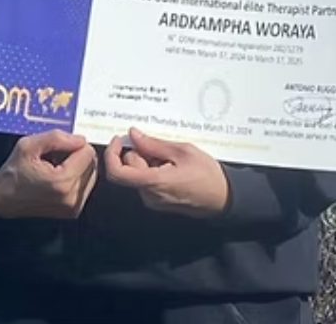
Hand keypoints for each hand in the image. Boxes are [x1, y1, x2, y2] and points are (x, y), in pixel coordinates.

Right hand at [0, 130, 97, 219]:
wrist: (2, 201)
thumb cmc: (13, 172)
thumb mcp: (28, 145)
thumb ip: (56, 138)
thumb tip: (81, 139)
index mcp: (63, 181)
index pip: (88, 152)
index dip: (73, 145)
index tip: (57, 149)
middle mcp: (72, 197)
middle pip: (92, 164)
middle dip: (77, 156)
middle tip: (56, 157)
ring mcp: (73, 207)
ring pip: (91, 175)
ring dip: (78, 168)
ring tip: (56, 167)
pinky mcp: (73, 212)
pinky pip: (85, 187)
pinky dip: (76, 179)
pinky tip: (58, 178)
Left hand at [104, 127, 229, 217]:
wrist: (223, 198)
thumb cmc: (207, 175)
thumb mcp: (182, 151)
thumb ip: (154, 144)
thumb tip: (134, 135)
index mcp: (153, 182)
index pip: (117, 172)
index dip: (112, 154)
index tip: (119, 140)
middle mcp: (149, 195)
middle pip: (129, 169)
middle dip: (137, 153)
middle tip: (157, 144)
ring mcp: (153, 200)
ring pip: (137, 175)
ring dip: (147, 162)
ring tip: (170, 157)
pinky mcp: (158, 202)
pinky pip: (146, 182)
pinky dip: (153, 170)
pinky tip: (171, 166)